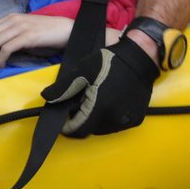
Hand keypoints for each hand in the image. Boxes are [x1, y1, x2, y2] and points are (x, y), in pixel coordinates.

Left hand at [0, 14, 117, 66]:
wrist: (67, 30)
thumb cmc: (46, 34)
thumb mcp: (24, 33)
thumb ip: (10, 38)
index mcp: (8, 18)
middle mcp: (11, 20)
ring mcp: (20, 27)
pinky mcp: (28, 36)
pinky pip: (7, 48)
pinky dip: (0, 59)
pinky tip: (1, 66)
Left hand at [39, 35, 158, 136]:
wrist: (142, 57)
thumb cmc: (110, 62)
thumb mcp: (83, 71)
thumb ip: (64, 88)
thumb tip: (47, 98)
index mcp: (98, 108)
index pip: (77, 131)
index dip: (68, 127)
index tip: (66, 118)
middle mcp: (113, 119)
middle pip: (90, 130)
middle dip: (82, 120)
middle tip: (82, 103)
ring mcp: (126, 120)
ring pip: (103, 128)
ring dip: (97, 119)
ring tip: (98, 100)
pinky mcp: (136, 119)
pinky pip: (117, 124)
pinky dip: (111, 117)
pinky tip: (112, 102)